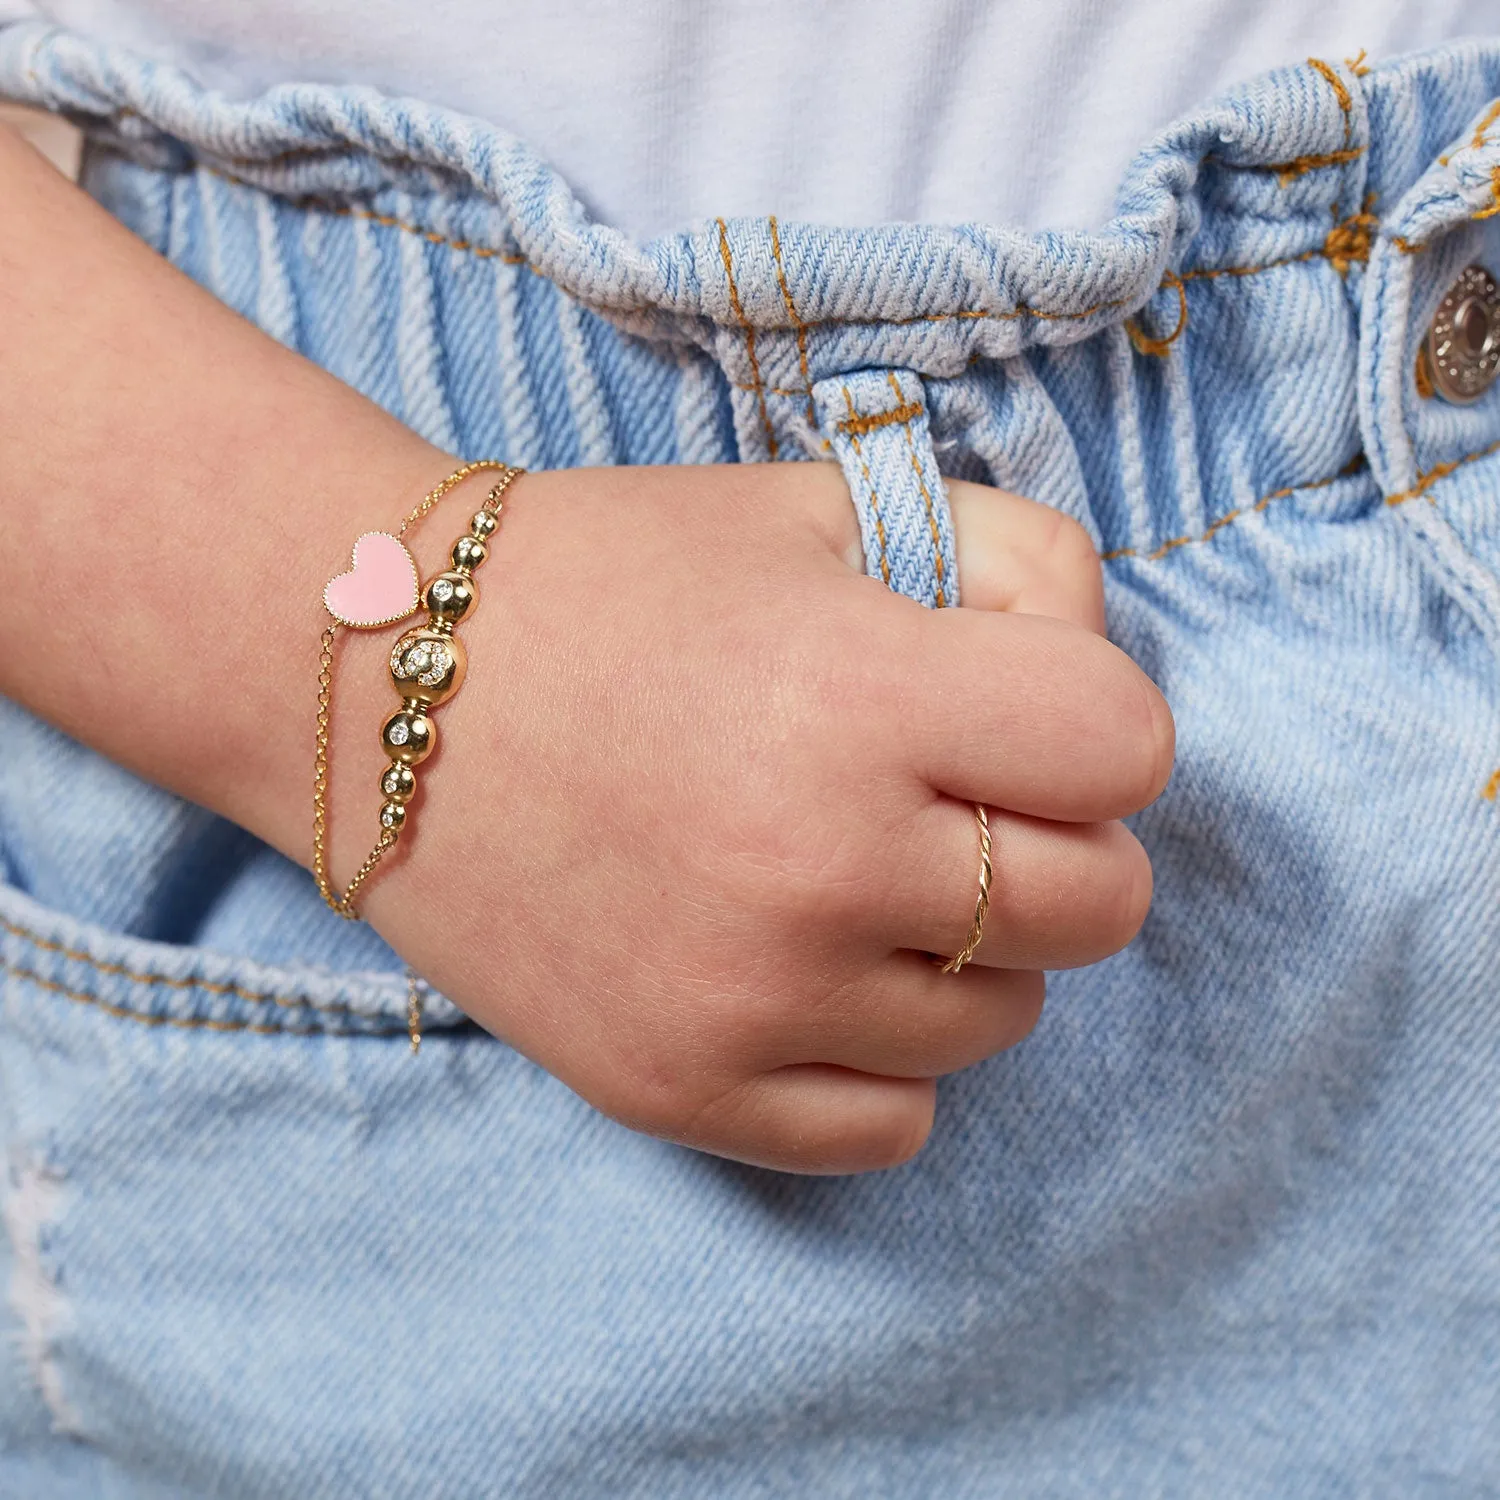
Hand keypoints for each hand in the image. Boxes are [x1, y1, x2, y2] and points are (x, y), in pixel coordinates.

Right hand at [0, 125, 1170, 1173]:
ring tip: (860, 877)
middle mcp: (819, 865)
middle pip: (1098, 904)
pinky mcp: (680, 1090)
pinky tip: (811, 971)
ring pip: (1003, 1020)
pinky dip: (883, 1054)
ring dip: (968, 949)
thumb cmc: (607, 581)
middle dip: (1059, 841)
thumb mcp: (815, 511)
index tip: (1023, 713)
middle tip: (959, 800)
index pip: (1128, 746)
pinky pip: (894, 1124)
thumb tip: (1101, 661)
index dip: (1094, 720)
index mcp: (860, 695)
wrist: (381, 689)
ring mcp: (748, 999)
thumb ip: (1005, 559)